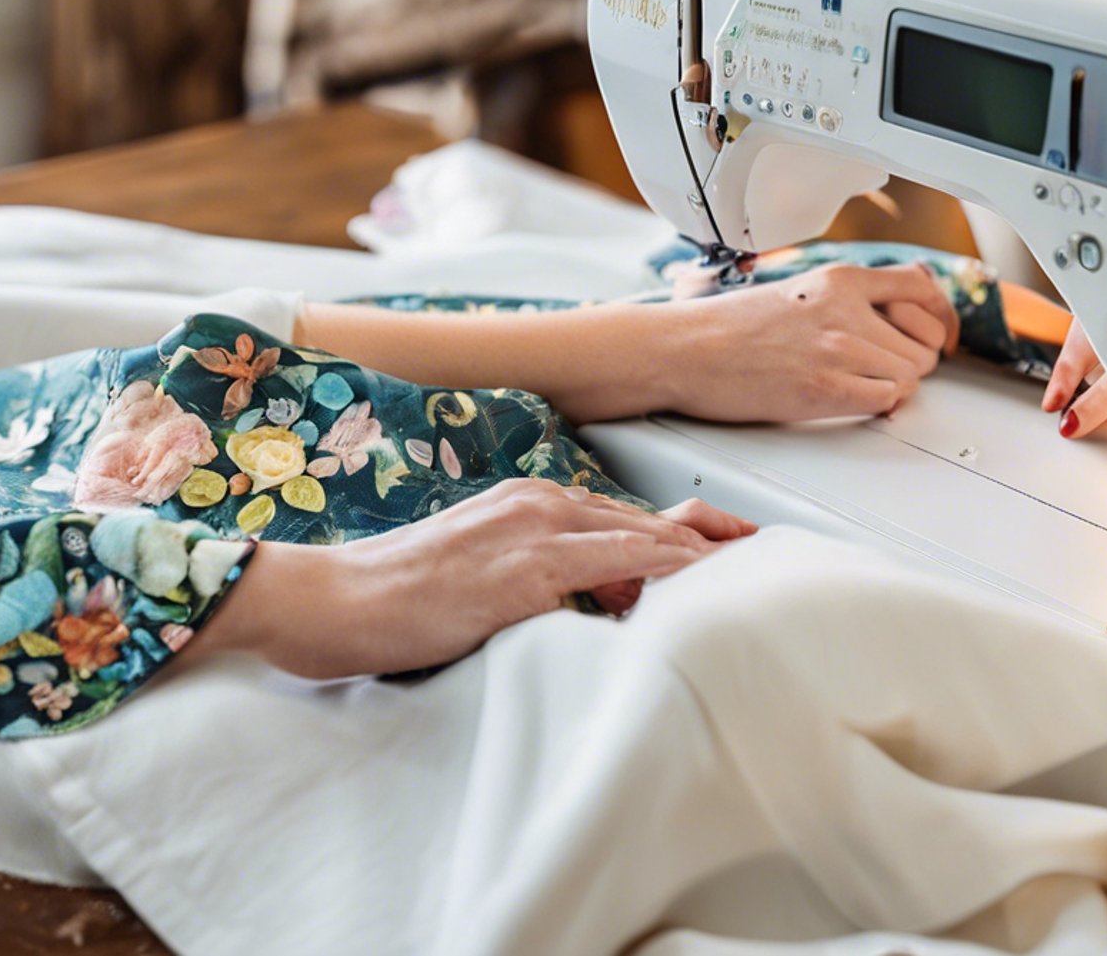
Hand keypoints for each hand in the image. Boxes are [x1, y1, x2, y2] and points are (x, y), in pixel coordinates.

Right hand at [196, 479, 757, 678]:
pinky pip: (613, 565)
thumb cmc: (403, 600)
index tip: (740, 549)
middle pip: (650, 522)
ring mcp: (532, 532)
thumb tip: (604, 603)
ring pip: (643, 537)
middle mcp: (539, 504)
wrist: (335, 601)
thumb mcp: (483, 579)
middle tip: (771, 557)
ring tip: (755, 574)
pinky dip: (663, 572)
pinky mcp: (522, 568)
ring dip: (702, 558)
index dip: (691, 536)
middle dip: (714, 543)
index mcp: (530, 504)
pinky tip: (701, 587)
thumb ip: (544, 579)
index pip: (629, 518)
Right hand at [660, 264, 960, 422]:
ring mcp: (837, 348)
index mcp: (839, 279)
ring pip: (909, 377)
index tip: (941, 338)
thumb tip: (895, 305)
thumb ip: (847, 297)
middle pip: (922, 346)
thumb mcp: (797, 290)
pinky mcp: (824, 387)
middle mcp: (846, 309)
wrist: (685, 349)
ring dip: (890, 389)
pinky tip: (846, 400)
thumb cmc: (728, 327)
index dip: (940, 319)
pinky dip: (874, 407)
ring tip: (853, 386)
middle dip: (909, 364)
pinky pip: (885, 401)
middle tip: (881, 372)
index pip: (922, 289)